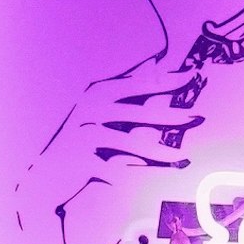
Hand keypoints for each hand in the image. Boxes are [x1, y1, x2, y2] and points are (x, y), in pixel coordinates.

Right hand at [13, 68, 205, 243]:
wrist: (46, 175)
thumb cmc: (78, 142)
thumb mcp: (99, 113)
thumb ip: (127, 95)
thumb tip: (156, 66)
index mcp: (97, 93)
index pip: (138, 84)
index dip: (166, 80)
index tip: (192, 75)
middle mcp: (91, 109)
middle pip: (139, 112)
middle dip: (170, 115)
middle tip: (197, 117)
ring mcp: (86, 133)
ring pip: (132, 142)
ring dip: (160, 151)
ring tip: (182, 157)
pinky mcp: (83, 157)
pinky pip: (118, 167)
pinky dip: (138, 173)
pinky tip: (156, 177)